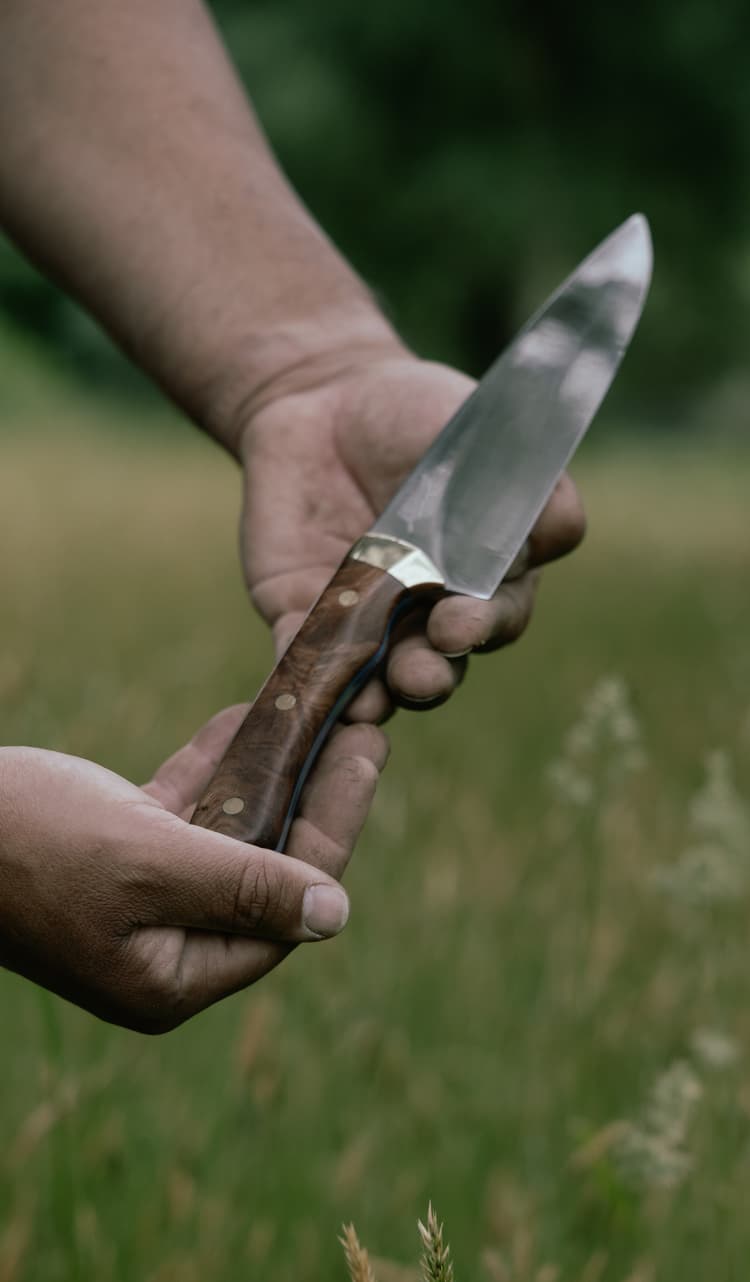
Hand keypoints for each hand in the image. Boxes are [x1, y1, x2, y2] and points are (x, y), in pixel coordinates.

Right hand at [0, 709, 386, 1032]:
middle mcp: (164, 946)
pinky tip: (248, 718)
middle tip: (362, 733)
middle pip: (265, 868)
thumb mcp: (145, 864)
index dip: (332, 831)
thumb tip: (336, 915)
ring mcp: (140, 900)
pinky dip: (215, 765)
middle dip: (311, 798)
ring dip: (270, 773)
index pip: (281, 908)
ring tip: (321, 715)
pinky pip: (185, 809)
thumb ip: (241, 888)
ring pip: (229, 832)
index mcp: (172, 976)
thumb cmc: (25, 843)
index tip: (365, 762)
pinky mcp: (116, 854)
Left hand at [240, 353, 585, 721]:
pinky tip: (297, 686)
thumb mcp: (486, 434)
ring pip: (373, 678)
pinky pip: (300, 657)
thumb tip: (558, 534)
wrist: (325, 395)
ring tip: (367, 700)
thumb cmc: (420, 415)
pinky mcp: (301, 615)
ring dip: (371, 696)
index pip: (496, 618)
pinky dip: (298, 675)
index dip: (484, 627)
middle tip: (420, 676)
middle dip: (431, 676)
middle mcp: (426, 615)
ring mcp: (364, 621)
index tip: (462, 623)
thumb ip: (528, 485)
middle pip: (438, 664)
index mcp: (483, 579)